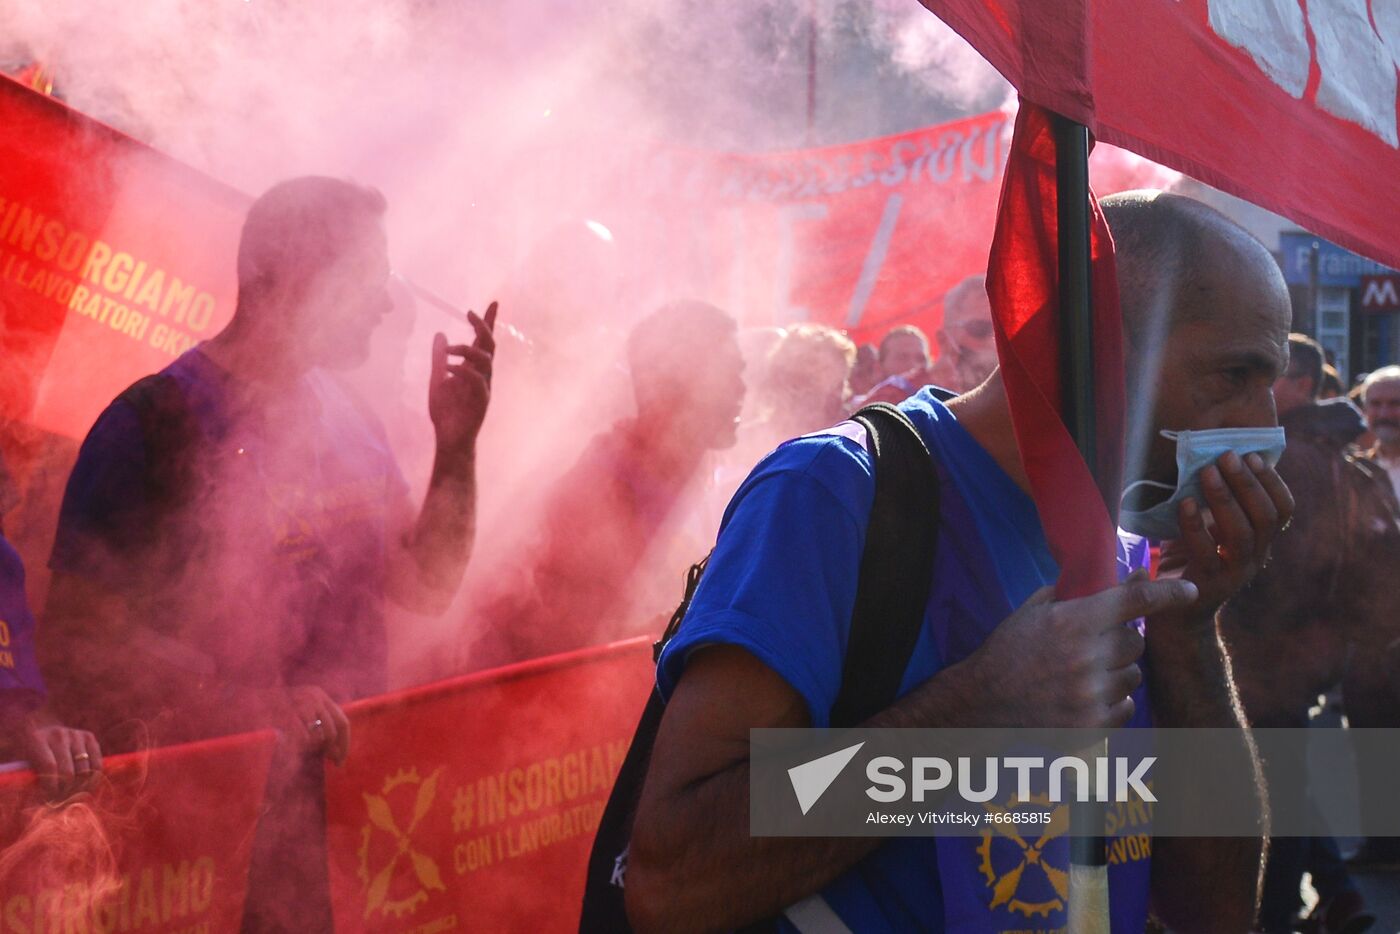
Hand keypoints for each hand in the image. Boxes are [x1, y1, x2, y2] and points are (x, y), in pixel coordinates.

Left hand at [22, 719, 101, 797]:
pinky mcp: (89, 737)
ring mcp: (76, 735)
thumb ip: (37, 777)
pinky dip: (93, 780)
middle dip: (66, 791)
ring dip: (80, 788)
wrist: (43, 727)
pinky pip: (97, 764)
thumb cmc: (32, 752)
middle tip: (62, 801)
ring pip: (84, 771)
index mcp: (37, 740)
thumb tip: (50, 803)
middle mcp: (59, 735)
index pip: (50, 767)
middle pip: (68, 771)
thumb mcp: (27, 762)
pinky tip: (86, 787)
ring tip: (73, 796)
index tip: (50, 800)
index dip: (52, 787)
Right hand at [280, 685, 350, 765]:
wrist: (248, 700)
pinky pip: (304, 738)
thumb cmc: (274, 710)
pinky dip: (299, 744)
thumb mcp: (301, 709)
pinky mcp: (290, 713)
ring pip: (320, 735)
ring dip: (313, 746)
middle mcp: (315, 697)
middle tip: (335, 763)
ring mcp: (303, 703)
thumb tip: (335, 749)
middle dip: (337, 749)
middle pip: (336, 730)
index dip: (345, 742)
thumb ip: (319, 722)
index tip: (342, 757)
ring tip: (302, 746)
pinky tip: (290, 741)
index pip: (343, 721)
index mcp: (319, 695)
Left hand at [429, 302, 495, 462]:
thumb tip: (440, 335)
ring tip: (450, 350)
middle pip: (489, 346)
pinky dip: (462, 371)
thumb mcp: (437, 379)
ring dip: (468, 350)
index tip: (493, 303)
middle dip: (483, 327)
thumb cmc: (446, 412)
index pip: (484, 341)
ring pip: (486, 361)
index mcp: (474, 369)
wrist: (448, 439)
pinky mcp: (481, 401)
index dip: (488, 322)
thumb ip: (439, 358)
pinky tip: (448, 369)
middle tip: (470, 314)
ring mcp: (484, 388)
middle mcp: (483, 376)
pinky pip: (476, 380)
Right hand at [964, 573, 1198, 727]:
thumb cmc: (1010, 649)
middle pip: (1135, 641)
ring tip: (1083, 673)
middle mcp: (1086, 658)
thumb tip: (1134, 576)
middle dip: (1121, 638)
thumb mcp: (1037, 609)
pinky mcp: (1092, 725)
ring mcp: (1090, 695)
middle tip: (1094, 643)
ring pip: (1134, 674)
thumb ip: (1084, 592)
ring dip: (1117, 671)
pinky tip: (1083, 696)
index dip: (1169, 593)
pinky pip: (1127, 705)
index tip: (1190, 591)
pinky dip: (1112, 700)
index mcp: (1072, 622)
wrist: (982, 701)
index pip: (1136, 601)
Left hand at [1158, 451, 1294, 612]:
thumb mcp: (1208, 528)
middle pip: (1266, 518)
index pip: (1283, 510)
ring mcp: (1233, 574)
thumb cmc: (1189, 560)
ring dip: (1225, 499)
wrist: (1172, 614)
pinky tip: (1185, 503)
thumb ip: (1216, 503)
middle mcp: (1255, 558)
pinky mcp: (1206, 586)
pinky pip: (1205, 553)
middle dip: (1248, 483)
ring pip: (1242, 535)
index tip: (1252, 455)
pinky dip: (1195, 526)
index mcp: (1261, 541)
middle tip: (1227, 457)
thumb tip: (1213, 459)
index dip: (1272, 482)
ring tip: (1207, 472)